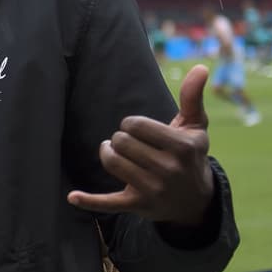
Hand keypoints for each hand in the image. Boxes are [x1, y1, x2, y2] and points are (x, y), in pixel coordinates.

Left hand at [67, 65, 214, 225]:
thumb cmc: (190, 155)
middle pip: (121, 142)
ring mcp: (153, 189)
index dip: (130, 124)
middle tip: (129, 144)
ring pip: (112, 162)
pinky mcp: (137, 205)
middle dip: (120, 139)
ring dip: (107, 153)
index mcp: (182, 147)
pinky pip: (108, 202)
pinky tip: (72, 196)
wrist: (196, 200)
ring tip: (114, 152)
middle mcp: (169, 169)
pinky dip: (88, 200)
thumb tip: (200, 66)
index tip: (137, 129)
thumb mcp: (196, 127)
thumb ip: (193, 97)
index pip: (136, 125)